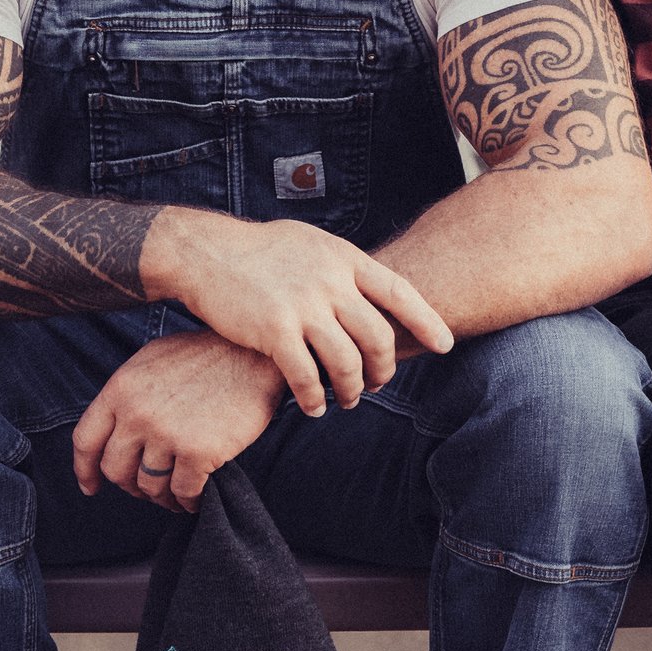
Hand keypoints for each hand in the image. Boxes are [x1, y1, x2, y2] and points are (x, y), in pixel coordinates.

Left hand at [72, 331, 285, 511]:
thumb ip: (129, 394)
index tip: (92, 486)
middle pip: (116, 470)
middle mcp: (137, 413)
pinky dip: (189, 502)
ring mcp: (167, 433)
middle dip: (130, 486)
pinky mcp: (199, 452)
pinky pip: (183, 493)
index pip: (86, 439)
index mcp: (122, 388)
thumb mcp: (154, 360)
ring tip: (175, 494)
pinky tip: (196, 497)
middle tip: (147, 489)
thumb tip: (112, 429)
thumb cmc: (208, 357)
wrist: (256, 356)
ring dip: (162, 496)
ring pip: (149, 485)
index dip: (85, 469)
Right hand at [143, 210, 452, 416]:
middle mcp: (329, 281)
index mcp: (343, 258)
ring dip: (352, 390)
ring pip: (347, 363)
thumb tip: (374, 288)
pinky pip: (307, 378)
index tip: (445, 345)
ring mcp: (303, 305)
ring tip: (346, 400)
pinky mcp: (274, 330)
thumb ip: (341, 268)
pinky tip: (312, 407)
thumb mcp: (311, 244)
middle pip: (378, 337)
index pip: (398, 292)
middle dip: (383, 369)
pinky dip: (315, 399)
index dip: (426, 321)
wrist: (206, 252)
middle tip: (376, 383)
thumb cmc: (259, 251)